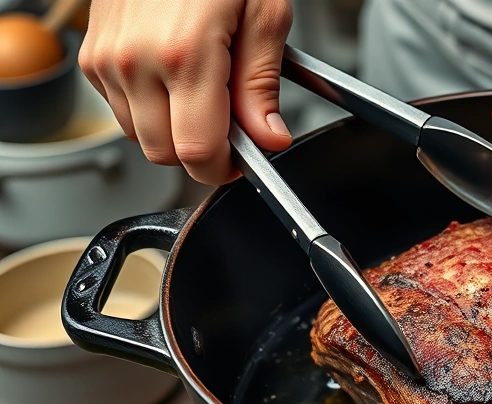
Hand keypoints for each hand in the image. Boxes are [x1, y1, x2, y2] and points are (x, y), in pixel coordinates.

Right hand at [78, 0, 293, 184]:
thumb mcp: (264, 15)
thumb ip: (262, 85)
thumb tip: (267, 139)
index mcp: (184, 55)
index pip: (197, 152)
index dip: (224, 169)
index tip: (243, 162)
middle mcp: (135, 60)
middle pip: (165, 153)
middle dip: (202, 150)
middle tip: (231, 121)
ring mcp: (106, 58)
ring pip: (140, 136)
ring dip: (174, 129)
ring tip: (205, 88)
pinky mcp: (92, 53)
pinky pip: (121, 108)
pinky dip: (150, 107)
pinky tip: (175, 76)